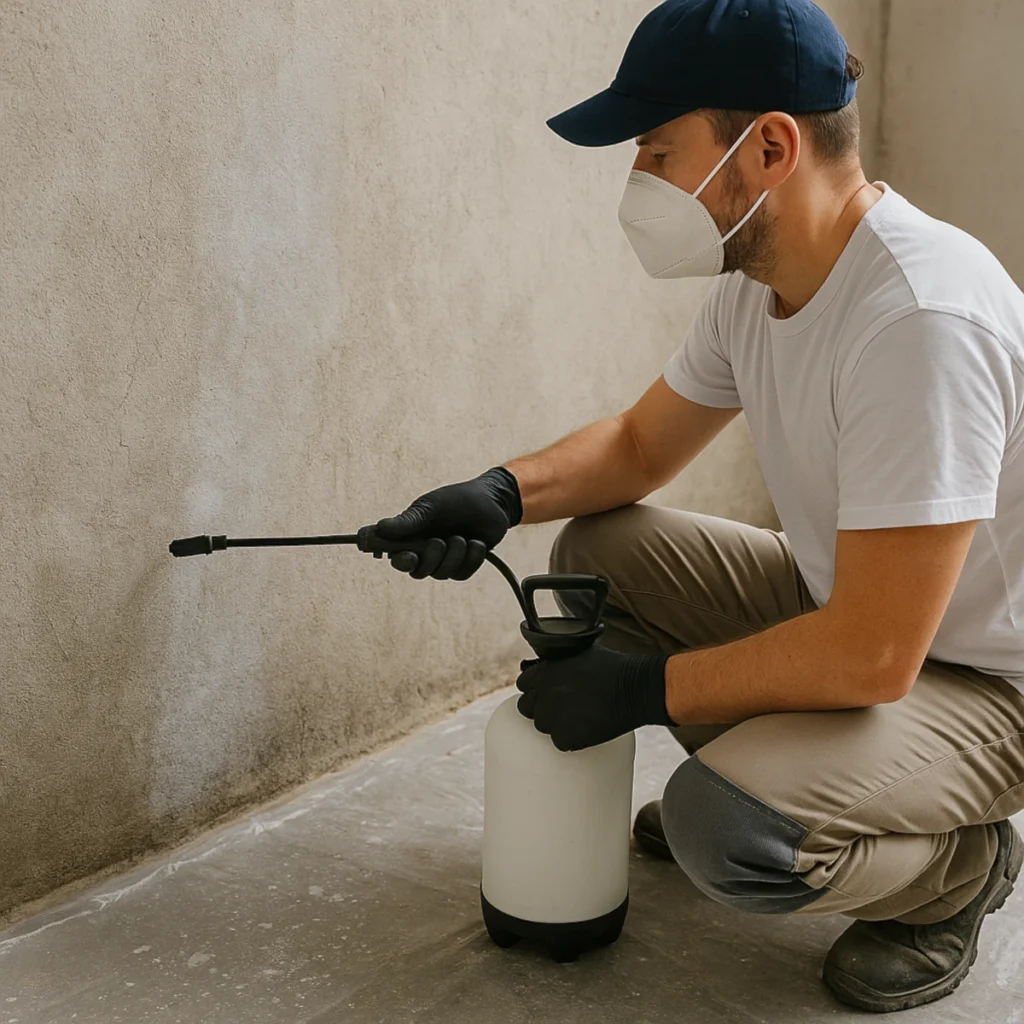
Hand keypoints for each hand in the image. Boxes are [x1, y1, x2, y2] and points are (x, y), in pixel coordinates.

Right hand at [375, 466, 521, 579]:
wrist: (493, 502)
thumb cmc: (457, 500)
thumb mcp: (431, 508)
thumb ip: (408, 521)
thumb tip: (380, 527)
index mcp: (410, 535)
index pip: (395, 556)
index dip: (399, 560)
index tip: (410, 556)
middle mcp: (424, 550)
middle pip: (417, 571)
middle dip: (431, 558)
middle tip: (440, 541)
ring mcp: (444, 560)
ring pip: (441, 574)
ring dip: (454, 555)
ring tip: (463, 537)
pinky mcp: (462, 566)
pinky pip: (461, 574)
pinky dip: (471, 558)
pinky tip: (476, 543)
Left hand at [516, 646, 672, 751]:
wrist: (635, 688)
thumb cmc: (614, 668)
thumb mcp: (581, 653)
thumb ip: (559, 662)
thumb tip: (548, 668)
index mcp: (546, 671)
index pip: (523, 684)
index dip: (536, 690)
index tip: (547, 694)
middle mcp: (545, 693)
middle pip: (527, 708)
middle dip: (541, 708)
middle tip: (563, 709)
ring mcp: (554, 716)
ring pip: (542, 726)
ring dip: (555, 724)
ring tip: (577, 718)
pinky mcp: (566, 737)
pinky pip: (560, 742)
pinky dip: (571, 739)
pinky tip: (586, 729)